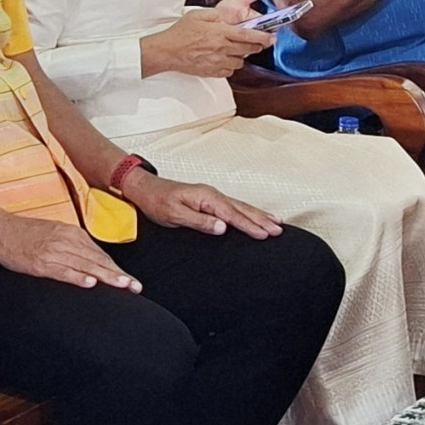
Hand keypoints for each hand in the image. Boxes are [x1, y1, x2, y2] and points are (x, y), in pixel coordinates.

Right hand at [0, 213, 141, 291]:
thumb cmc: (26, 234)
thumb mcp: (55, 234)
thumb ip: (74, 246)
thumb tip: (92, 262)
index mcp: (72, 233)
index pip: (100, 255)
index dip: (117, 269)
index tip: (131, 282)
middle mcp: (66, 240)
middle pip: (98, 260)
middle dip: (119, 275)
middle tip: (136, 287)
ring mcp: (54, 251)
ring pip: (86, 265)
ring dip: (106, 277)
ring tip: (123, 286)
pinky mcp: (40, 262)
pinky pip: (62, 271)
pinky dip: (77, 277)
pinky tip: (90, 283)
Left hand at [120, 169, 280, 238]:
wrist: (145, 189)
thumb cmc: (157, 201)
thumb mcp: (175, 215)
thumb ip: (200, 221)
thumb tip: (222, 227)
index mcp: (206, 198)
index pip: (233, 215)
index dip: (250, 226)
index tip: (265, 234)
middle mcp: (213, 195)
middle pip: (242, 209)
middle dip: (262, 219)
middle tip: (279, 230)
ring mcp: (212, 196)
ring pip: (241, 207)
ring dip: (259, 215)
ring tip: (277, 222)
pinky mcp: (210, 200)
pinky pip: (234, 206)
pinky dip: (248, 212)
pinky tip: (254, 216)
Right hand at [140, 0, 274, 78]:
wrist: (167, 51)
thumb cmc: (181, 32)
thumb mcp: (200, 15)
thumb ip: (220, 15)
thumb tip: (235, 15)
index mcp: (220, 33)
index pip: (248, 36)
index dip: (263, 37)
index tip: (271, 37)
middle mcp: (221, 49)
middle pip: (248, 50)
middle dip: (257, 46)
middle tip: (261, 42)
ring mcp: (217, 62)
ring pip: (240, 62)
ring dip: (242, 55)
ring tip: (237, 49)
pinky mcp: (212, 72)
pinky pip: (230, 71)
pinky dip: (231, 65)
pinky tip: (226, 58)